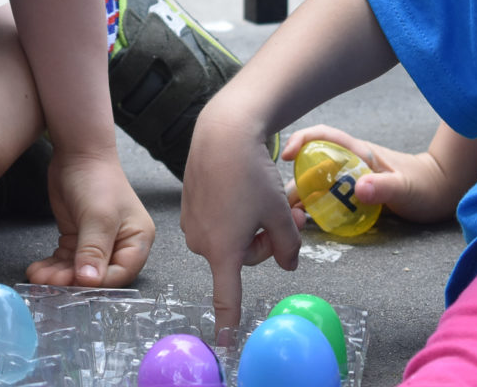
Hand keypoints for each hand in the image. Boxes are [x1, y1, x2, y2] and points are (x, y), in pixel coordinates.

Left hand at [25, 148, 154, 287]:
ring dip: (58, 275)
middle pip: (97, 275)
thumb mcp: (98, 216)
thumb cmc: (97, 179)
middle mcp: (120, 245)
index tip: (75, 284)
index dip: (98, 283)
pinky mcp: (78, 237)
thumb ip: (94, 250)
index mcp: (137, 241)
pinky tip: (38, 269)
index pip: (120, 274)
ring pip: (78, 270)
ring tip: (39, 277)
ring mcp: (97, 242)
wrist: (77, 153)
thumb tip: (88, 282)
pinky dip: (53, 266)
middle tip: (50, 282)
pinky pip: (66, 260)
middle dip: (72, 281)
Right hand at [180, 101, 303, 332]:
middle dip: (261, 241)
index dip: (228, 321)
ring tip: (261, 195)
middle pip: (241, 258)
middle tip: (280, 213)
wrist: (222, 133)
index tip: (225, 343)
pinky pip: (215, 221)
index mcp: (223, 250)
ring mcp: (192, 222)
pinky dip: (231, 212)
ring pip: (229, 239)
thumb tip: (288, 266)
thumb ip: (288, 248)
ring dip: (248, 226)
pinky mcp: (188, 204)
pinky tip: (240, 186)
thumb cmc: (251, 174)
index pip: (226, 296)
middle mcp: (201, 241)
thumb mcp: (280, 214)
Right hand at [282, 124, 469, 223]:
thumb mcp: (406, 188)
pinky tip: (308, 219)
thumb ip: (384, 187)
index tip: (286, 156)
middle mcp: (348, 161)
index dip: (300, 140)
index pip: (322, 136)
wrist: (441, 193)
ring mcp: (349, 177)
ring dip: (301, 194)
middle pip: (311, 162)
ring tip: (292, 215)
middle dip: (293, 178)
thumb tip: (359, 188)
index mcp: (357, 151)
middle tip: (284, 201)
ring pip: (316, 180)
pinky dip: (313, 204)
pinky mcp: (352, 193)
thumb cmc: (425, 186)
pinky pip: (326, 194)